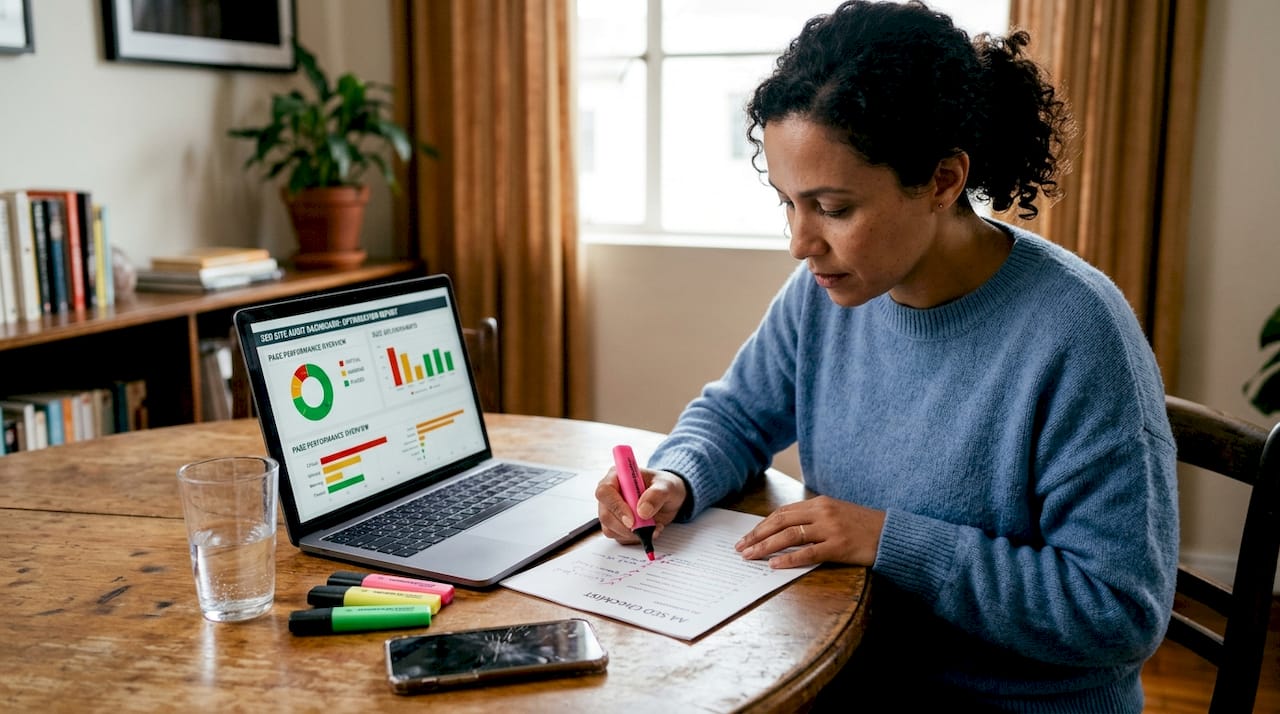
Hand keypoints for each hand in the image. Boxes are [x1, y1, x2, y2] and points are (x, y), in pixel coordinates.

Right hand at [595, 467, 686, 543]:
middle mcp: (610, 494)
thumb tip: (642, 511)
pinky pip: (619, 537)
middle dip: (626, 526)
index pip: (605, 491)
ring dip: (633, 533)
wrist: (670, 499)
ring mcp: (611, 511)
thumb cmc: (665, 487)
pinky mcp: (616, 526)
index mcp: (617, 477)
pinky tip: (649, 530)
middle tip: (646, 527)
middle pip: (605, 514)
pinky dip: (635, 538)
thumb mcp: (667, 486)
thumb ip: (656, 495)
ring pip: (610, 529)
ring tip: (653, 526)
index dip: (616, 507)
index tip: (632, 520)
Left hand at [735, 496, 885, 568]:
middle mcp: (822, 512)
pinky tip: (774, 565)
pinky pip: (809, 552)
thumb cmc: (863, 527)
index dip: (762, 525)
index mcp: (819, 503)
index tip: (747, 537)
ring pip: (790, 536)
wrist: (892, 534)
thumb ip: (813, 519)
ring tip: (750, 557)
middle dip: (757, 535)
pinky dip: (789, 559)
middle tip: (740, 548)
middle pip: (780, 521)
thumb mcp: (836, 515)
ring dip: (766, 547)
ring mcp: (831, 528)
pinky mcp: (839, 546)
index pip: (782, 512)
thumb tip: (785, 532)